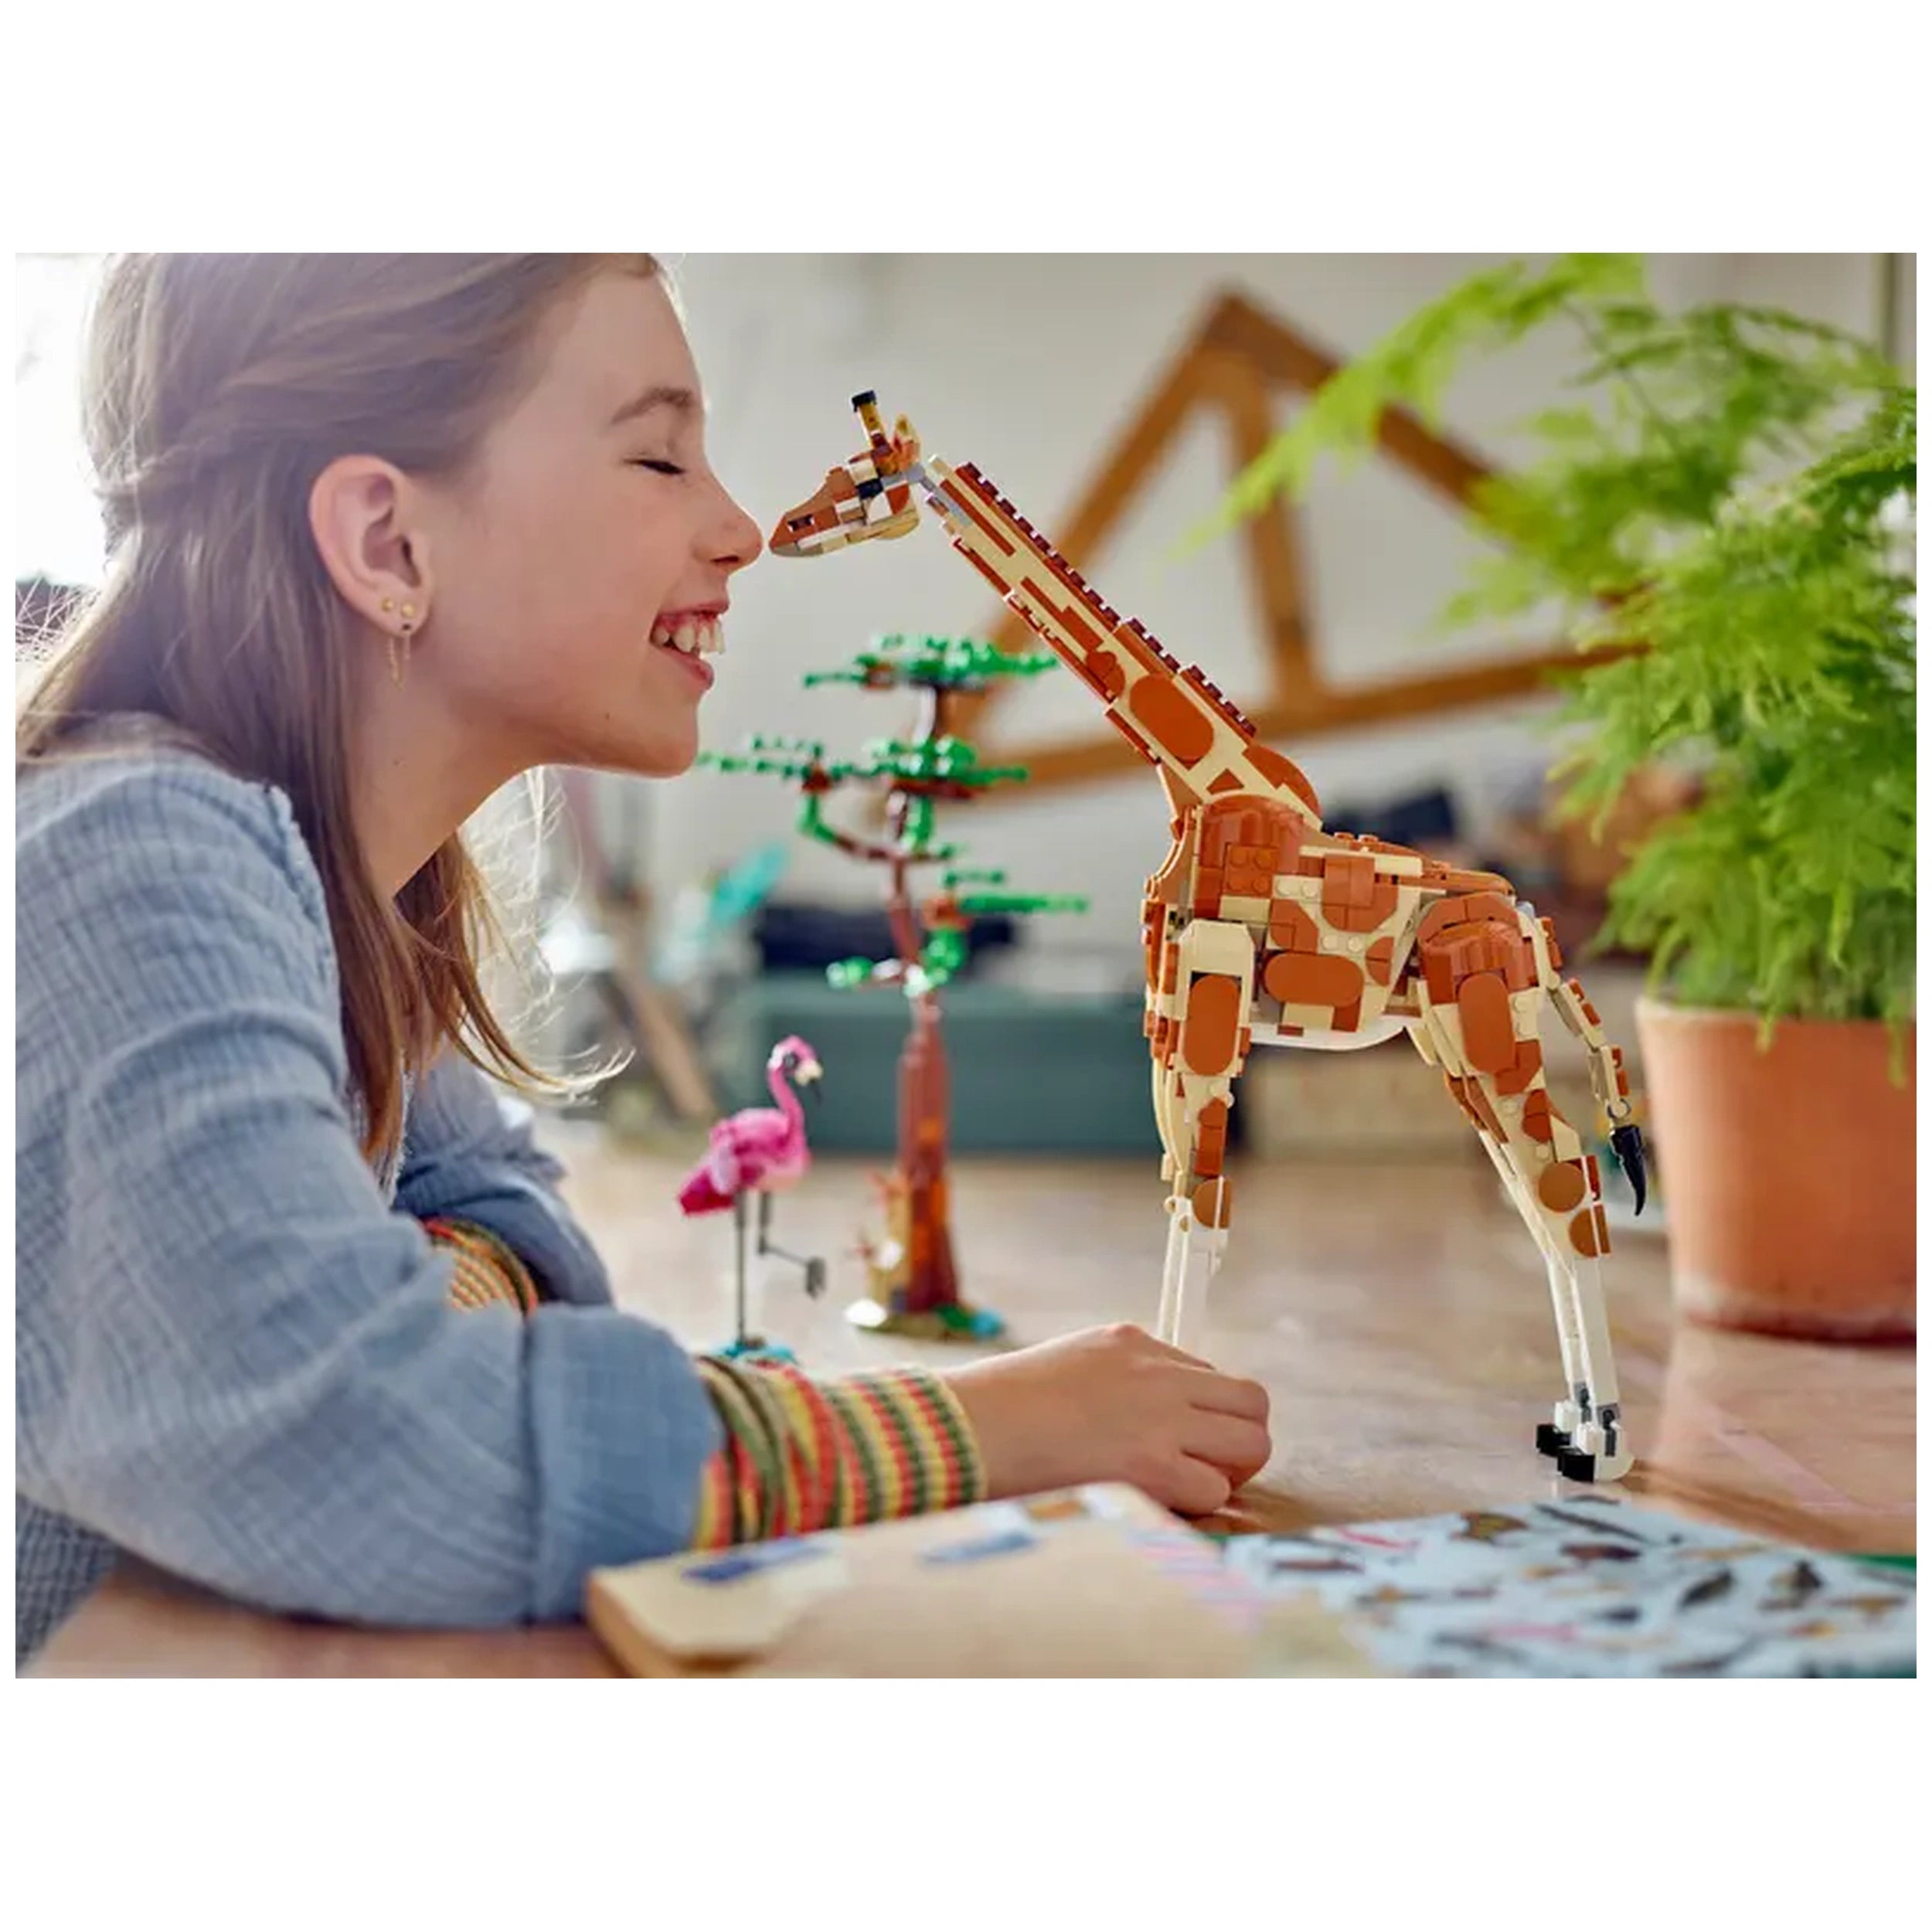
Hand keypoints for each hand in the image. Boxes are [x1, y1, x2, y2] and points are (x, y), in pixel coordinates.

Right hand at [941, 1324, 1271, 1516]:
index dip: (1203, 1417)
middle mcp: (1158, 1372)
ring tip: (1185, 1491)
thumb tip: (1142, 1425)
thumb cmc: (998, 1409)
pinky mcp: (1154, 1464)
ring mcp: (1161, 1416)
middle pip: (1252, 1402)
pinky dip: (1195, 1506)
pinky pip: (1215, 1490)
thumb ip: (1116, 1384)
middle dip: (1238, 1440)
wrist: (966, 1426)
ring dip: (1228, 1473)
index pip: (1210, 1376)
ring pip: (1253, 1443)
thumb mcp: (1067, 1367)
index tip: (1177, 1442)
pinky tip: (1156, 1507)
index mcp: (1133, 1342)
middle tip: (1204, 1469)